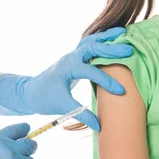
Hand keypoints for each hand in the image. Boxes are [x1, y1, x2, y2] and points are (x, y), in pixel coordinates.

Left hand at [0, 27, 131, 130]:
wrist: (30, 92)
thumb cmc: (44, 98)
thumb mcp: (62, 107)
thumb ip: (81, 114)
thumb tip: (99, 126)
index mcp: (68, 68)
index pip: (91, 71)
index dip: (107, 81)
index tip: (121, 91)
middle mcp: (71, 57)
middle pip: (92, 47)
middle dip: (111, 48)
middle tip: (129, 50)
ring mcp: (72, 55)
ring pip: (91, 41)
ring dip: (106, 37)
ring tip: (123, 32)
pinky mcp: (75, 57)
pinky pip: (89, 45)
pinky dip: (101, 40)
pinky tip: (112, 39)